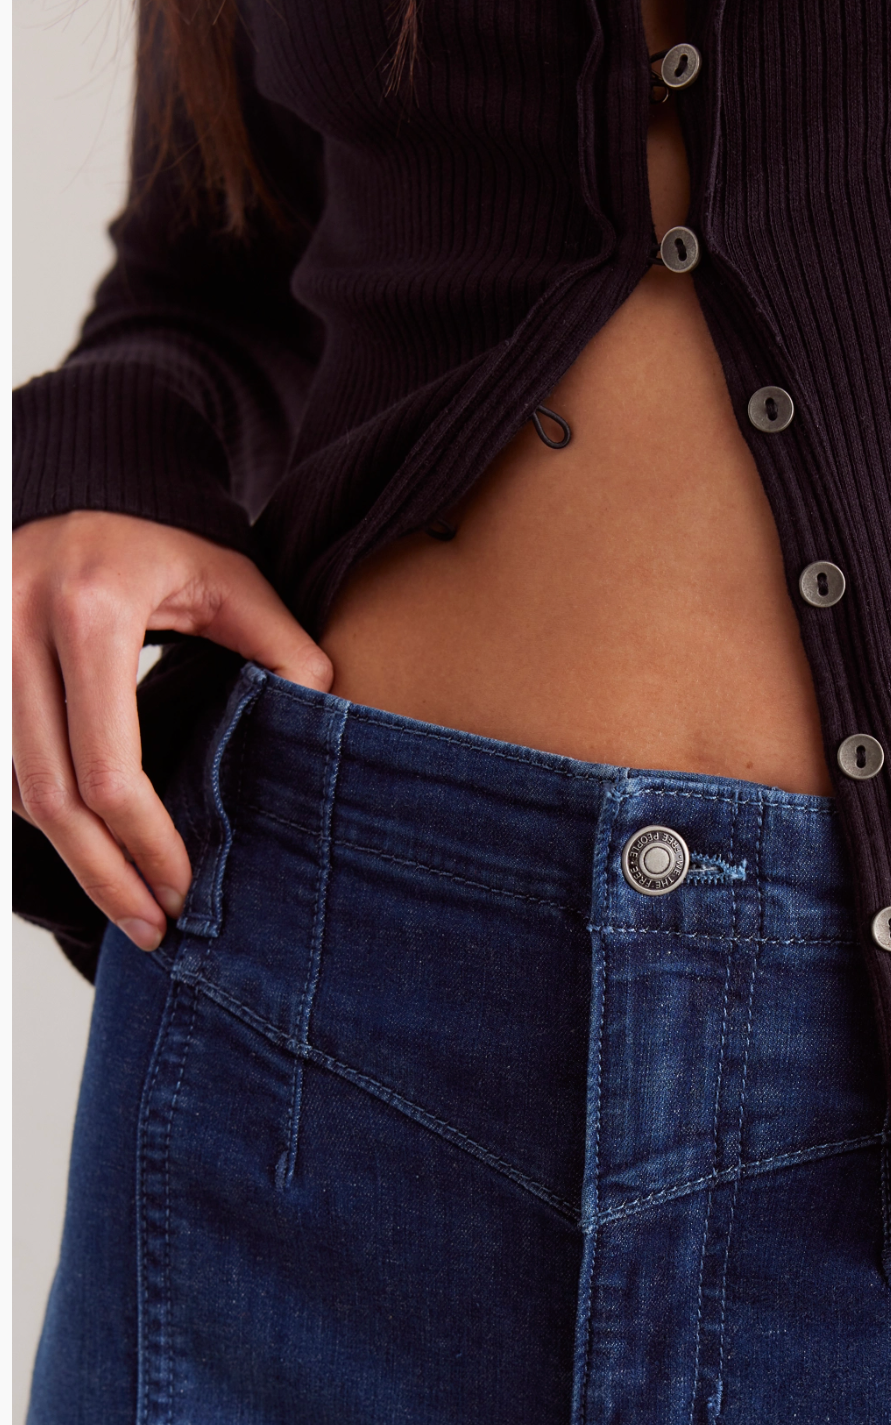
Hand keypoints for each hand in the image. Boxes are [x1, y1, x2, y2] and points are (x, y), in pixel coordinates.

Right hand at [13, 510, 331, 951]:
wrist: (72, 494)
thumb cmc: (157, 546)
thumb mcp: (230, 578)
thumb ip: (283, 646)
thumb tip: (324, 719)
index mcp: (89, 611)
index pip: (110, 770)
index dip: (148, 845)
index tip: (187, 891)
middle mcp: (14, 629)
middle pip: (53, 800)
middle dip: (106, 877)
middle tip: (155, 930)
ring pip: (18, 794)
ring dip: (73, 860)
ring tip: (130, 906)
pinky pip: (2, 772)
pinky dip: (47, 821)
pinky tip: (95, 855)